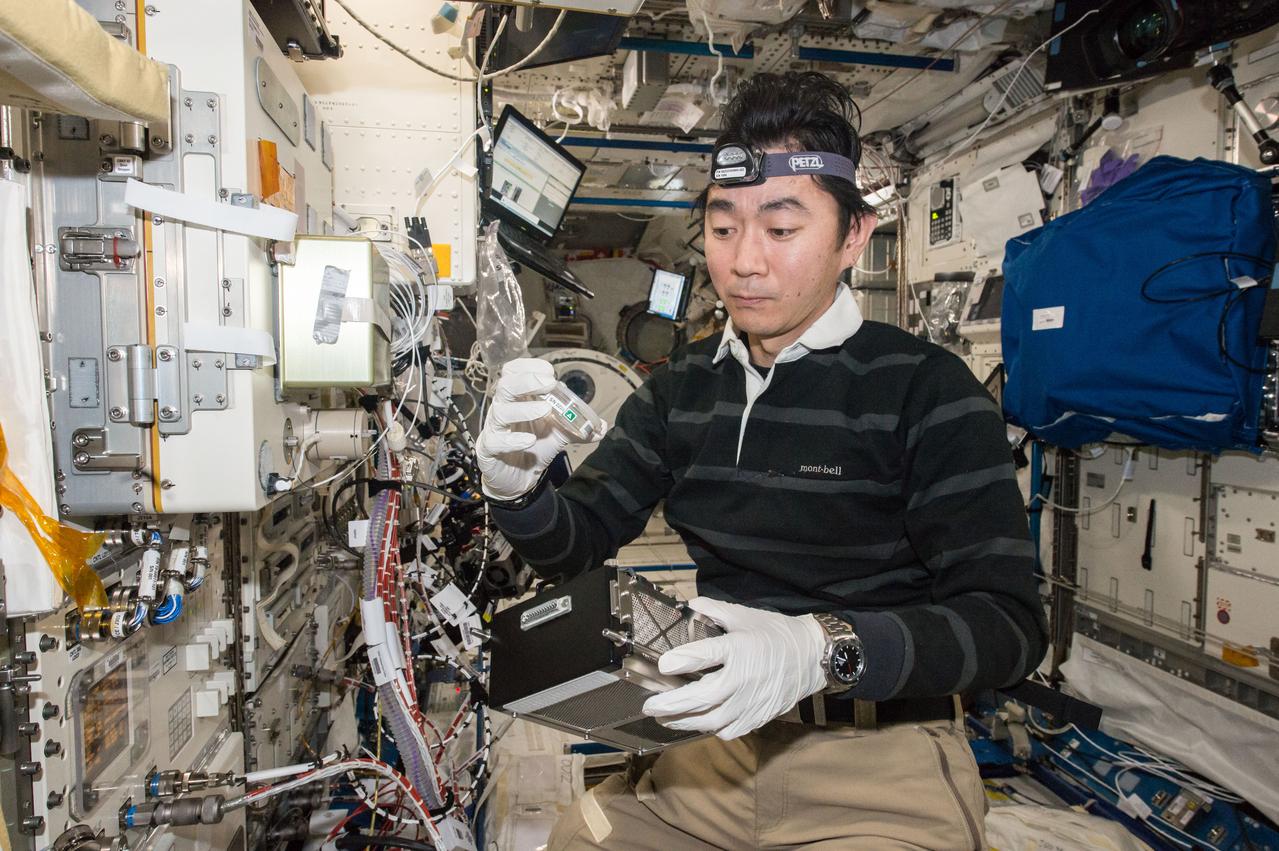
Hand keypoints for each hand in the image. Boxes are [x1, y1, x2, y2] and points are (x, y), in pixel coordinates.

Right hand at [475, 358, 565, 501]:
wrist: (517, 479)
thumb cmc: (533, 448)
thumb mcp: (558, 434)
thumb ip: (578, 428)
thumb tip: (602, 427)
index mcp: (517, 399)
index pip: (513, 372)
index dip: (529, 367)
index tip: (549, 371)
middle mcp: (503, 410)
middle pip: (505, 386)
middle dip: (527, 380)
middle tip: (550, 383)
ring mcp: (494, 429)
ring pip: (499, 412)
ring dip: (524, 408)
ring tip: (545, 409)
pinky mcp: (489, 450)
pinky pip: (495, 441)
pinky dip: (513, 440)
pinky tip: (529, 440)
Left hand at [642, 597, 827, 739]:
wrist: (811, 658)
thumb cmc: (776, 635)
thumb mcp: (745, 615)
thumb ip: (714, 610)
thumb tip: (690, 605)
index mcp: (740, 648)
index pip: (707, 655)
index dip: (683, 660)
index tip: (663, 665)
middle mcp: (744, 678)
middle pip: (703, 697)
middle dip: (673, 704)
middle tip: (650, 705)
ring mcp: (751, 702)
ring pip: (712, 720)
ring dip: (685, 721)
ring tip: (664, 718)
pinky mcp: (757, 717)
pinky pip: (728, 730)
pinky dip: (709, 729)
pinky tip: (696, 723)